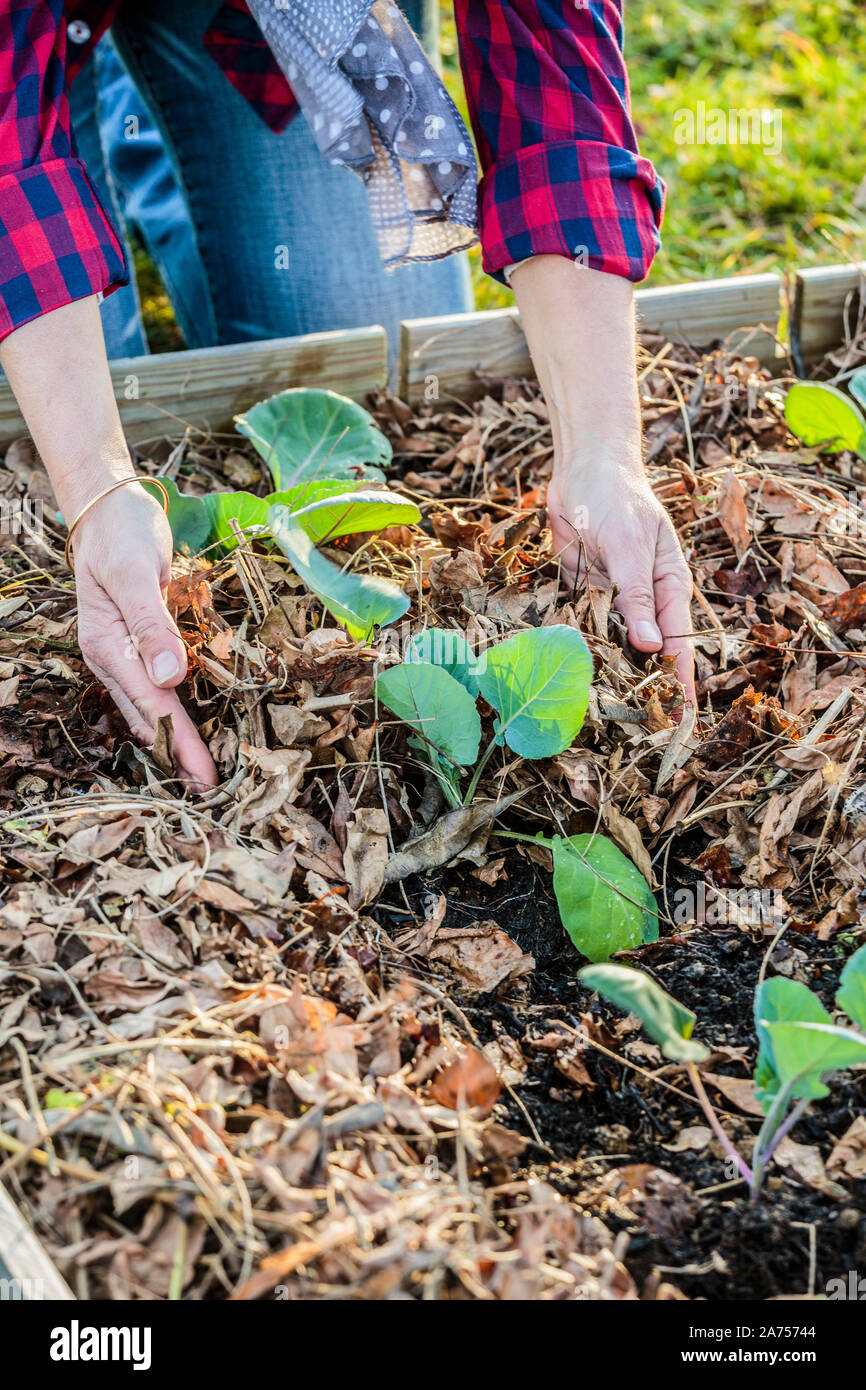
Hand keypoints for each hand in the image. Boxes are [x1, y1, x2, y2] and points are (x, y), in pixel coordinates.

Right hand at [72, 484, 217, 787]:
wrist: (106, 505)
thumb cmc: (119, 533)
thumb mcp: (135, 573)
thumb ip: (152, 624)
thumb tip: (170, 676)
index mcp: (107, 647)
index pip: (153, 705)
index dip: (182, 743)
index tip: (205, 776)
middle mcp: (112, 658)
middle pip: (151, 717)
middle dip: (180, 756)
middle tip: (210, 792)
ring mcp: (123, 653)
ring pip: (151, 708)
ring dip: (176, 741)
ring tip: (201, 773)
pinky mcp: (138, 643)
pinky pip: (156, 687)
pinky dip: (173, 712)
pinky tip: (188, 730)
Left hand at [506, 257, 694, 704]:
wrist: (582, 467)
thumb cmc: (618, 499)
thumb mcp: (630, 548)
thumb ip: (637, 598)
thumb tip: (651, 647)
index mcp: (667, 587)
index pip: (678, 643)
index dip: (680, 681)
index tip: (680, 718)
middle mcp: (641, 598)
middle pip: (644, 651)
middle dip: (638, 684)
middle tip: (631, 727)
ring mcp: (610, 598)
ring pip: (608, 643)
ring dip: (600, 670)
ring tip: (593, 712)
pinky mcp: (580, 593)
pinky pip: (577, 626)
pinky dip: (570, 645)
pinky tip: (557, 673)